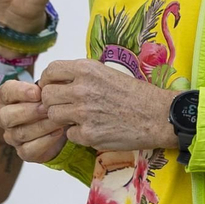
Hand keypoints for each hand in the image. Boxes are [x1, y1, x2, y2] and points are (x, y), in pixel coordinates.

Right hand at [0, 80, 67, 161]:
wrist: (63, 124)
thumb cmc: (51, 101)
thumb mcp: (50, 89)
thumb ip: (48, 85)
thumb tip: (51, 84)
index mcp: (6, 98)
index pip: (5, 92)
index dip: (20, 92)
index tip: (38, 92)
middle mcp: (5, 117)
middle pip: (6, 116)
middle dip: (29, 111)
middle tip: (47, 108)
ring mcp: (12, 136)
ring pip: (19, 133)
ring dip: (41, 126)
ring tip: (58, 120)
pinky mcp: (23, 152)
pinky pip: (28, 150)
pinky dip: (45, 141)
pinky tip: (58, 132)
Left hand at [39, 59, 177, 150]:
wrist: (158, 116)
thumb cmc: (136, 94)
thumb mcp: (108, 72)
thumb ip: (83, 75)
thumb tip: (59, 81)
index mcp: (86, 69)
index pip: (51, 71)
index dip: (48, 80)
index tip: (52, 87)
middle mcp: (82, 89)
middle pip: (46, 96)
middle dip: (52, 102)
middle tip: (64, 106)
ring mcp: (83, 113)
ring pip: (53, 116)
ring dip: (63, 118)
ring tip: (79, 117)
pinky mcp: (89, 134)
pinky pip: (69, 134)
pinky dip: (78, 134)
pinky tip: (93, 129)